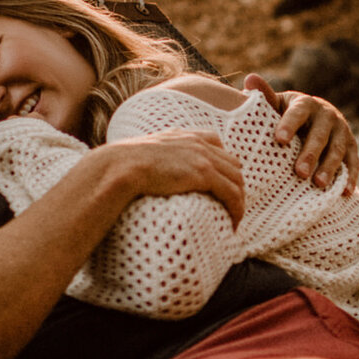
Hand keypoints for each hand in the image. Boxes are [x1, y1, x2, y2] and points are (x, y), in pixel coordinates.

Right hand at [94, 128, 244, 225]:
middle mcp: (196, 143)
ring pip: (236, 179)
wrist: (119, 167)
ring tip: (234, 218)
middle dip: (235, 184)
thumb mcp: (139, 153)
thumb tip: (138, 173)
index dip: (222, 161)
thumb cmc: (121, 167)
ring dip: (238, 200)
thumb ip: (149, 158)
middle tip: (229, 206)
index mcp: (182, 135)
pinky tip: (233, 223)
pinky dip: (236, 209)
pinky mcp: (204, 174)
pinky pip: (232, 194)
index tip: (220, 180)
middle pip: (231, 162)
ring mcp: (202, 157)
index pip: (214, 141)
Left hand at [245, 75, 358, 194]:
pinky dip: (350, 177)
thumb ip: (265, 96)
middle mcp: (327, 115)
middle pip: (320, 135)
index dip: (289, 125)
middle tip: (300, 172)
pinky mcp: (351, 147)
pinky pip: (352, 163)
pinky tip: (345, 193)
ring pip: (337, 150)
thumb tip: (249, 78)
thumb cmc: (287, 117)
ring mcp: (341, 131)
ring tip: (319, 184)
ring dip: (329, 167)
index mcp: (305, 104)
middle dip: (310, 153)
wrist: (315, 121)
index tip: (279, 140)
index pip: (298, 113)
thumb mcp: (277, 106)